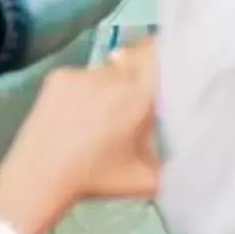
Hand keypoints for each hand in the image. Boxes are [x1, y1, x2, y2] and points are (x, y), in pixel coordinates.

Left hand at [0, 41, 160, 233]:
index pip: (161, 55)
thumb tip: (195, 146)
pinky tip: (81, 114)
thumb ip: (178, 160)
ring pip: (110, 70)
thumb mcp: (149, 177)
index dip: (171, 54)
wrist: (39, 176)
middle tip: (140, 100)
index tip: (178, 64)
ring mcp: (81, 74)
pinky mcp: (57, 76)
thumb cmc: (97, 178)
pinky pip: (84, 75)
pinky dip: (89, 89)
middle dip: (144, 75)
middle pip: (137, 60)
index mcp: (137, 96)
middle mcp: (110, 77)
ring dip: (114, 85)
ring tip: (105, 114)